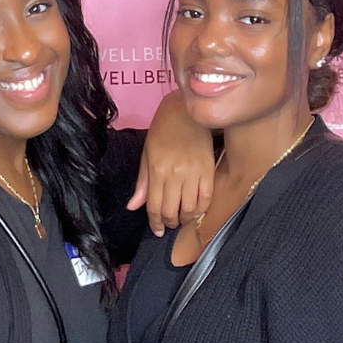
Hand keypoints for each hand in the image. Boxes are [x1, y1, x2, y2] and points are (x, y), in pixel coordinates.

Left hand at [127, 90, 214, 235]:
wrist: (185, 111)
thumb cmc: (163, 131)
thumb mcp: (147, 154)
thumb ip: (142, 182)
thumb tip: (133, 206)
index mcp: (157, 171)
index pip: (154, 206)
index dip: (155, 222)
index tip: (158, 230)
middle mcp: (175, 174)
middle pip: (171, 210)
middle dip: (169, 222)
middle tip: (169, 224)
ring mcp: (193, 172)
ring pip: (190, 208)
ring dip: (185, 219)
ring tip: (182, 218)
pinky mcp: (208, 169)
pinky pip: (206, 197)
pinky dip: (201, 209)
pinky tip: (196, 210)